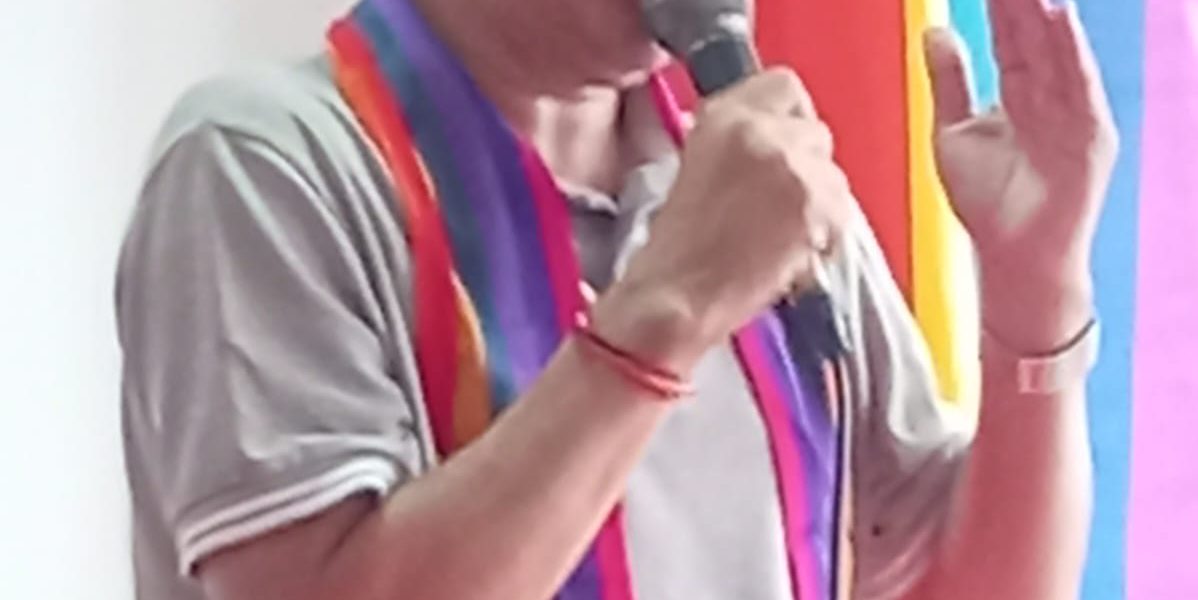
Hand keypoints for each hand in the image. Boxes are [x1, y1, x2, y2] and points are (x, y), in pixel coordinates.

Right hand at [594, 68, 854, 368]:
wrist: (679, 298)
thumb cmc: (676, 249)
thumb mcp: (693, 168)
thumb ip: (734, 140)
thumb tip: (767, 137)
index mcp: (725, 118)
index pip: (784, 86)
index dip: (786, 118)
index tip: (780, 142)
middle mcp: (765, 133)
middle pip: (815, 132)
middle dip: (804, 164)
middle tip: (777, 200)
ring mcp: (797, 170)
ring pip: (833, 174)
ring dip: (816, 200)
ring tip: (780, 233)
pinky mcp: (819, 209)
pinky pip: (840, 212)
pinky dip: (824, 232)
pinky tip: (791, 252)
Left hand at [926, 0, 1117, 349]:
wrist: (1013, 255)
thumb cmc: (987, 202)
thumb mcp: (953, 132)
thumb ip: (950, 81)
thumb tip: (935, 30)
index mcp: (1017, 94)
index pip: (1008, 39)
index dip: (999, 6)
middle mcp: (1047, 97)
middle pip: (1033, 38)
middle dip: (1021, 3)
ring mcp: (1071, 113)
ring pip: (1057, 52)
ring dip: (1046, 15)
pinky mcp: (1090, 134)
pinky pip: (1078, 84)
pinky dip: (1069, 51)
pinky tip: (1058, 17)